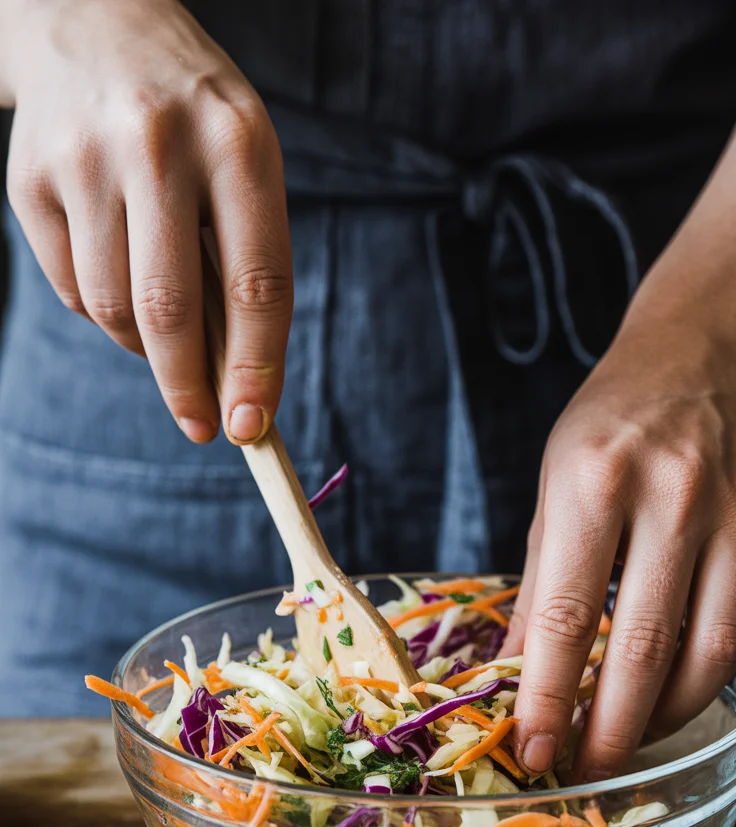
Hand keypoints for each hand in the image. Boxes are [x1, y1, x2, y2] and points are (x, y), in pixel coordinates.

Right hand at [2, 0, 291, 443]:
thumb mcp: (245, 168)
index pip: (256, 282)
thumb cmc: (195, 120)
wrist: (96, 23)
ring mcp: (83, 158)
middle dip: (187, 387)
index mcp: (237, 142)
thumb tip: (238, 384)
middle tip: (202, 426)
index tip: (251, 426)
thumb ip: (248, 265)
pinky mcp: (28, 177)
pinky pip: (70, 289)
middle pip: (169, 308)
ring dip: (144, 347)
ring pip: (111, 309)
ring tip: (163, 326)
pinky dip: (101, 310)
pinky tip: (118, 271)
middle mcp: (157, 143)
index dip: (255, 367)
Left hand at [502, 323, 735, 780]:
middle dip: (612, 728)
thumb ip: (538, 587)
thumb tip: (515, 679)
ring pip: (712, 652)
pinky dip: (708, 671)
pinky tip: (675, 684)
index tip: (534, 750)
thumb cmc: (611, 428)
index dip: (547, 696)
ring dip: (668, 714)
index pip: (565, 615)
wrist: (705, 360)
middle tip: (588, 769)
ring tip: (631, 736)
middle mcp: (675, 497)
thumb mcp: (551, 489)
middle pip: (645, 647)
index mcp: (596, 481)